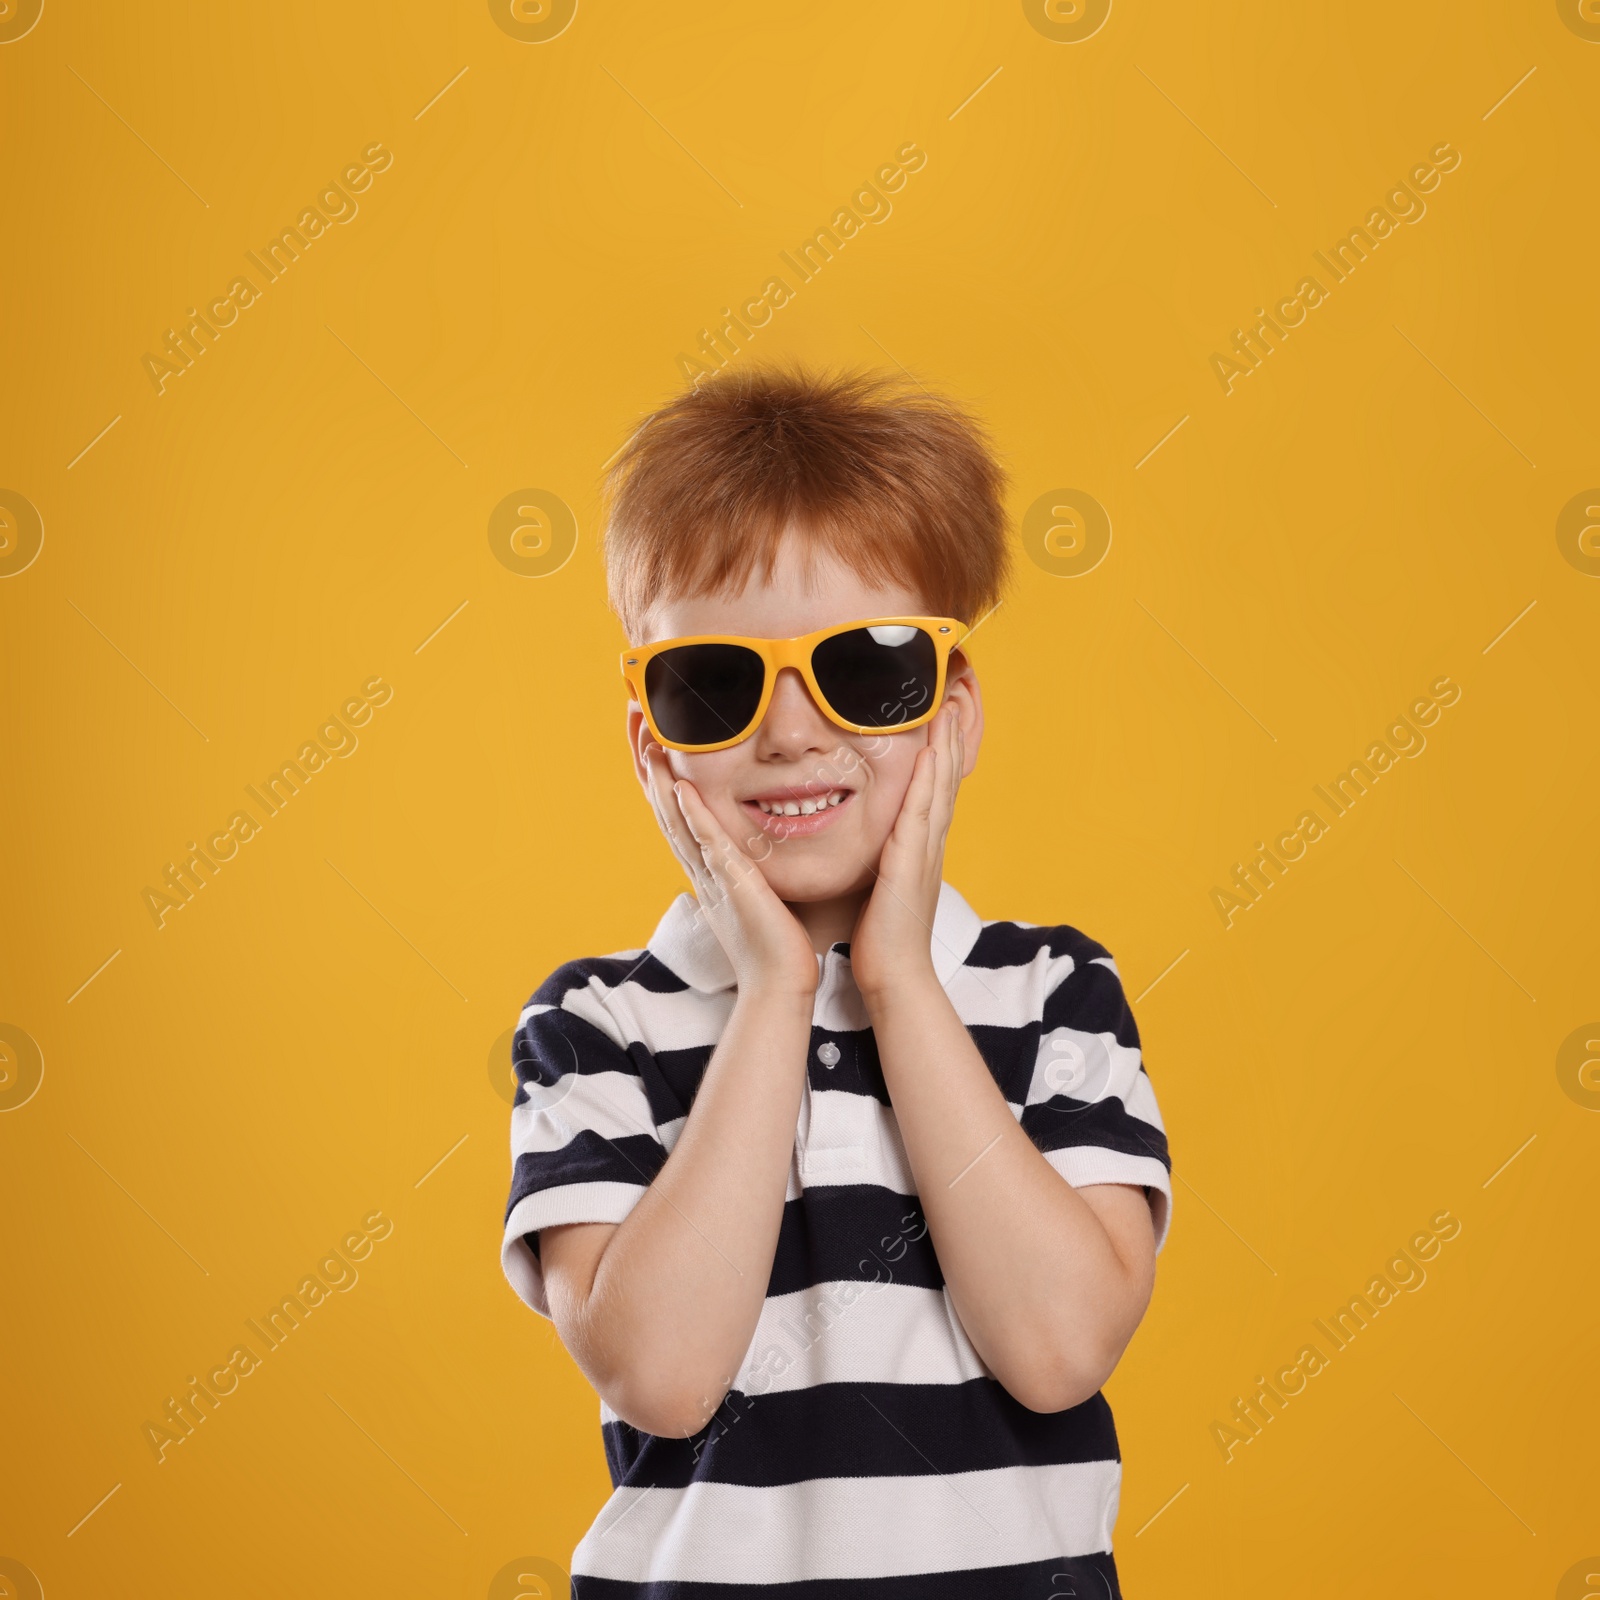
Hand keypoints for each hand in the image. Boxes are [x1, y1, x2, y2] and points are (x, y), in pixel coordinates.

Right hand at [642, 743, 818, 999]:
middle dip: (647, 768)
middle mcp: (701, 871)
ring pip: (677, 823)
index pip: (675, 815)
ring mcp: (713, 878)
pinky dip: (693, 816)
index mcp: (706, 871)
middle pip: (664, 811)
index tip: (647, 740)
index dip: (658, 778)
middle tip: (632, 726)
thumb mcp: (758, 894)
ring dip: (660, 784)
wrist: (780, 984)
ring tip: (647, 745)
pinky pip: (708, 844)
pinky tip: (682, 788)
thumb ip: (750, 868)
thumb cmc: (778, 945)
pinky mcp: (733, 886)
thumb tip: (751, 851)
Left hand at [850, 699, 963, 1004]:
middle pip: (943, 783)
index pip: (932, 793)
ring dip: (944, 750)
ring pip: (937, 791)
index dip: (939, 758)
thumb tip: (872, 848)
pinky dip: (927, 782)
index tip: (939, 723)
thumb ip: (880, 863)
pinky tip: (928, 755)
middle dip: (948, 742)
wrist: (894, 976)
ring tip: (947, 714)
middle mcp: (928, 847)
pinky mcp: (910, 864)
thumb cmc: (881, 939)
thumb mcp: (881, 889)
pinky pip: (920, 814)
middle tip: (953, 703)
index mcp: (920, 851)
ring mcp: (924, 854)